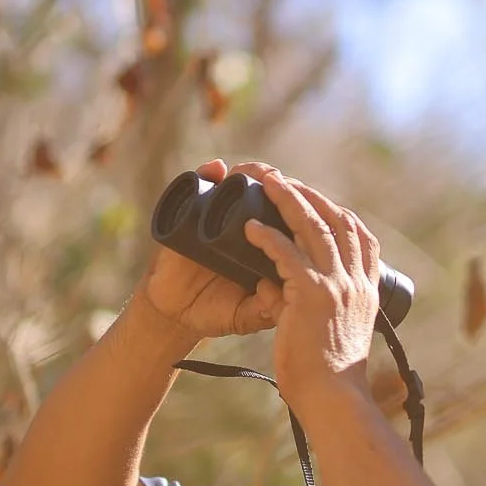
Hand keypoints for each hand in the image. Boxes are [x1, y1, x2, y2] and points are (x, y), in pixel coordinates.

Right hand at [135, 159, 283, 347]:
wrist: (174, 315)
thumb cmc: (214, 312)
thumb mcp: (246, 314)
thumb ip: (267, 308)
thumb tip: (290, 293)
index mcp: (263, 245)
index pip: (286, 217)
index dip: (299, 207)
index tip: (310, 205)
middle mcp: (242, 226)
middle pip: (266, 193)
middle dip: (277, 183)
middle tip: (282, 183)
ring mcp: (214, 218)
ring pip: (235, 184)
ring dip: (249, 172)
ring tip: (256, 173)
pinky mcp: (186, 216)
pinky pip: (197, 187)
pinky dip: (205, 174)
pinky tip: (216, 170)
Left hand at [238, 163, 380, 411]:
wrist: (334, 398)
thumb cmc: (330, 376)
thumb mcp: (334, 333)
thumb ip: (312, 307)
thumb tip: (276, 289)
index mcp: (366, 291)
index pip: (362, 238)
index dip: (341, 213)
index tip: (322, 200)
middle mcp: (356, 282)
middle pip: (338, 221)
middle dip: (312, 196)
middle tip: (287, 181)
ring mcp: (336, 285)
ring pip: (314, 227)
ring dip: (289, 200)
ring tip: (268, 183)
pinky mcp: (311, 294)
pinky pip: (287, 254)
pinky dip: (268, 237)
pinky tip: (251, 228)